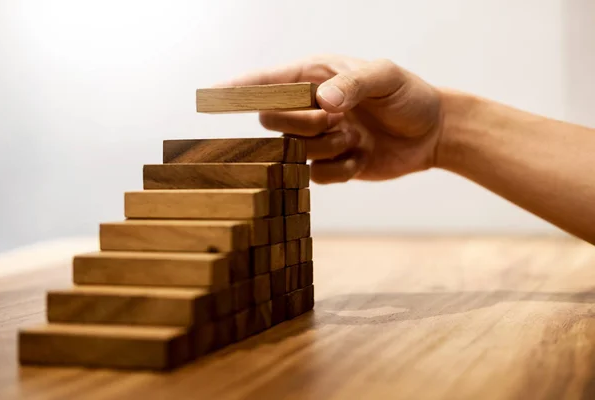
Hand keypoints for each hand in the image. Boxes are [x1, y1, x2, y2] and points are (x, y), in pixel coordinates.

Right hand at [220, 55, 442, 183]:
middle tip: (338, 119)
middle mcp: (309, 107)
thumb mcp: (385, 78)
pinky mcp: (330, 164)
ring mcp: (318, 138)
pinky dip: (341, 169)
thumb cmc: (409, 95)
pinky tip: (361, 156)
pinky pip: (318, 176)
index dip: (236, 89)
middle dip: (304, 125)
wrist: (432, 132)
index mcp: (314, 77)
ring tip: (356, 135)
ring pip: (295, 152)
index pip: (266, 82)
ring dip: (329, 147)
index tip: (207, 96)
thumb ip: (351, 83)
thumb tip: (321, 102)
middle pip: (273, 121)